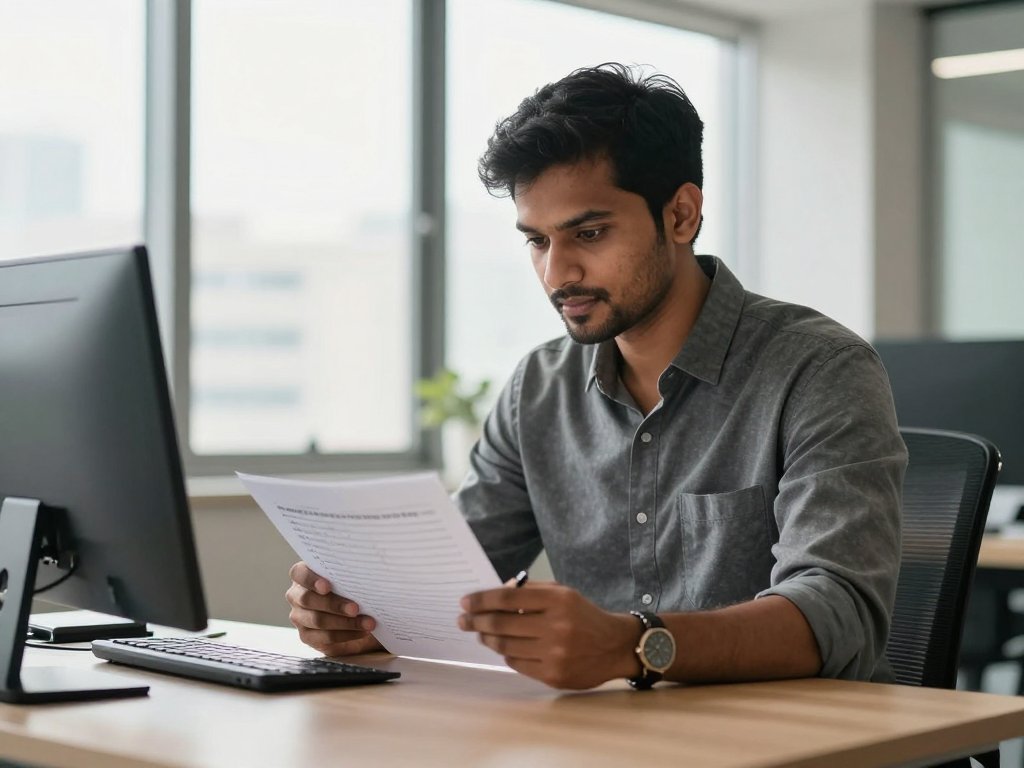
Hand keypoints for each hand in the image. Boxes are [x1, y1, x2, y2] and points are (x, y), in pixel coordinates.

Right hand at [285, 561, 382, 655]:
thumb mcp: (351, 578)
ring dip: (345, 622)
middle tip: (355, 608)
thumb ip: (350, 575)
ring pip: (317, 620)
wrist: (358, 612)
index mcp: (303, 575)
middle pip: (308, 599)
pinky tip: (361, 632)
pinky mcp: (307, 636)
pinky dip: (346, 634)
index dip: (311, 580)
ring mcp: (299, 616)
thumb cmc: (352, 588)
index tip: (327, 587)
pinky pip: (324, 637)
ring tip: (367, 623)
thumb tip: (366, 575)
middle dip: (334, 604)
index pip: (299, 573)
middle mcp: (297, 595)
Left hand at [458, 581, 639, 689]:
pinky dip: (505, 654)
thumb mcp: (562, 593)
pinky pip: (517, 664)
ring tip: (480, 633)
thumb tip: (494, 594)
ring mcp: (555, 654)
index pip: (508, 598)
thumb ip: (530, 591)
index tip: (466, 602)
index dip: (482, 600)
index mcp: (558, 600)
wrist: (615, 646)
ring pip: (505, 646)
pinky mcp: (553, 675)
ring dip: (487, 638)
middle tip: (463, 620)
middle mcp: (556, 626)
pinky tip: (503, 647)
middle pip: (502, 623)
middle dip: (476, 621)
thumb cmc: (583, 616)